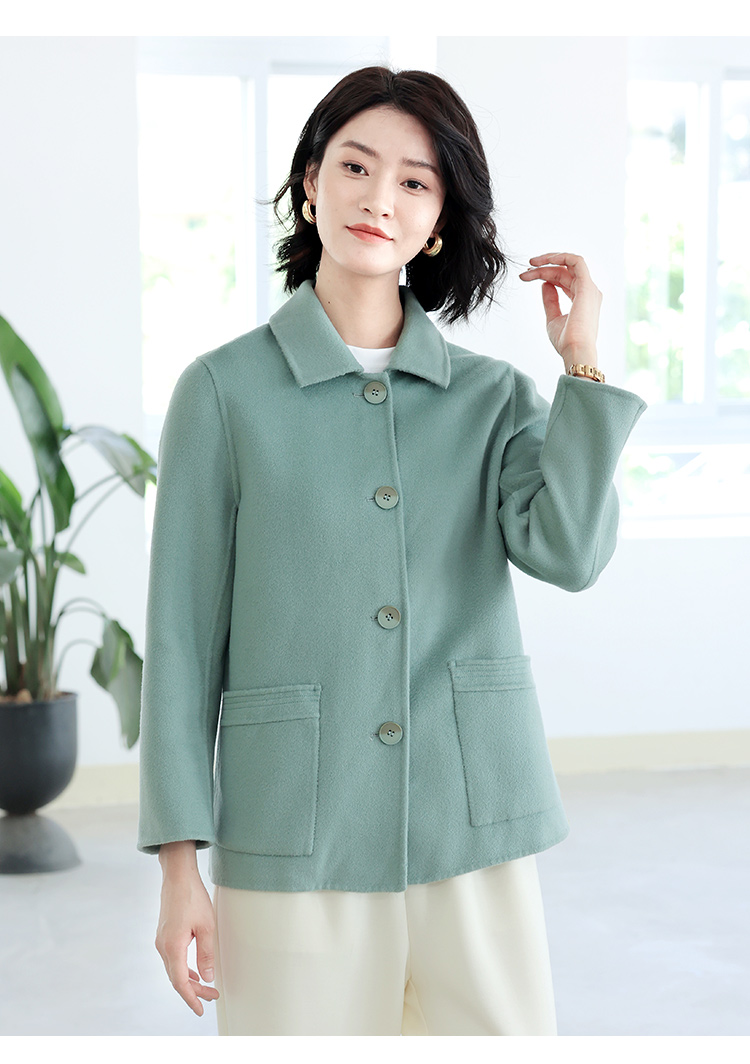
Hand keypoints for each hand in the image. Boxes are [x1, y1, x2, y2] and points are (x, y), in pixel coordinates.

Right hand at [154, 867, 219, 1016]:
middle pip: (177, 978)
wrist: (177, 877)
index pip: (180, 982)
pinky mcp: (164, 935)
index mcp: (173, 947)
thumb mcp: (206, 927)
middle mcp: (163, 947)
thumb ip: (206, 954)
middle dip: (194, 991)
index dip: (191, 998)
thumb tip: (207, 978)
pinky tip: (194, 972)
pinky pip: (173, 959)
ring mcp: (161, 941)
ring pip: (174, 969)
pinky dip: (184, 969)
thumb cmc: (193, 898)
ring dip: (189, 980)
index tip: (200, 1009)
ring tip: (206, 988)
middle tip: (212, 997)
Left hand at [519, 252, 601, 370]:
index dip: (544, 274)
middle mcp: (588, 291)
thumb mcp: (552, 318)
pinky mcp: (586, 286)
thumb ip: (550, 300)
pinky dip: (561, 257)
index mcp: (582, 299)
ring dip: (549, 261)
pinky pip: (576, 261)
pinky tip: (545, 261)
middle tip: (523, 273)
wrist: (575, 350)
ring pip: (567, 265)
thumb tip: (544, 284)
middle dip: (541, 269)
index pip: (563, 279)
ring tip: (530, 264)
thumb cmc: (566, 341)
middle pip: (563, 272)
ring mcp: (589, 288)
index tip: (526, 277)